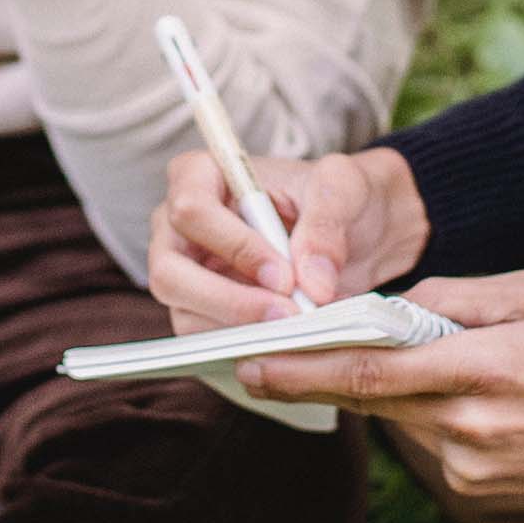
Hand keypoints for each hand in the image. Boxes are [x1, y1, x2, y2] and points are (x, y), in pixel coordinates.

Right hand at [148, 146, 430, 329]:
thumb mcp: (343, 188)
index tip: (284, 276)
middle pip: (170, 273)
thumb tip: (312, 284)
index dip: (235, 247)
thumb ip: (327, 225)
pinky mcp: (199, 313)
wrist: (353, 230)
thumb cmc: (336, 195)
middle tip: (287, 317)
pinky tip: (288, 341)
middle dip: (229, 302)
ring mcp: (183, 275)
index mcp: (199, 175)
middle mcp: (177, 227)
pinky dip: (247, 346)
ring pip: (185, 315)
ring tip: (298, 330)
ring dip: (242, 331)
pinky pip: (207, 341)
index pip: (192, 212)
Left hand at [234, 272, 523, 511]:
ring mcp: (475, 465)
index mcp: (480, 366)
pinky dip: (436, 419)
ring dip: (392, 395)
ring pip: (404, 421)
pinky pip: (437, 446)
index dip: (302, 371)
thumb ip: (453, 298)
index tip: (250, 364)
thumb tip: (390, 308)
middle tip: (254, 367)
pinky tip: (481, 403)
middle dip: (311, 383)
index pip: (369, 370)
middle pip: (370, 400)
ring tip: (433, 366)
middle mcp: (469, 423)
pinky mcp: (484, 492)